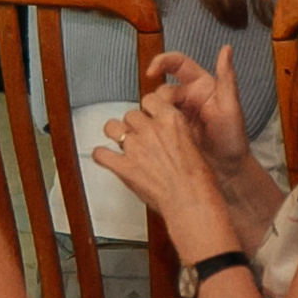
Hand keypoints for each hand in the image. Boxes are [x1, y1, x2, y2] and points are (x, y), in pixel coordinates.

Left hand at [91, 85, 237, 257]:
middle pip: (131, 114)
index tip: (148, 113)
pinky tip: (105, 157)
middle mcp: (150, 129)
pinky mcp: (123, 167)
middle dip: (134, 124)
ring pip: (112, 127)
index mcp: (170, 119)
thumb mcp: (194, 141)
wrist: (190, 198)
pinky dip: (101, 156)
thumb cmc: (197, 176)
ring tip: (118, 139)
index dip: (148, 107)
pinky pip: (101, 155)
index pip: (150, 99)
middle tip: (139, 134)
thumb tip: (171, 128)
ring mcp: (134, 147)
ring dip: (115, 133)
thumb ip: (178, 129)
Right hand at [144, 47, 251, 180]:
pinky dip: (149, 126)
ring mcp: (177, 115)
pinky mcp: (169, 131)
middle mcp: (187, 97)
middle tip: (164, 118)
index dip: (162, 63)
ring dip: (151, 115)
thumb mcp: (231, 107)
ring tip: (158, 130)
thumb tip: (227, 48)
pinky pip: (153, 123)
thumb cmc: (233, 137)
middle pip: (161, 88)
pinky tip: (150, 135)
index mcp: (201, 85)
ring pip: (154, 107)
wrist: (227, 171)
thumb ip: (227, 78)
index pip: (178, 64)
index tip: (150, 72)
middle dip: (157, 100)